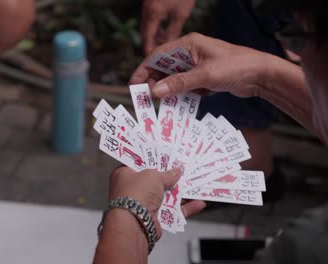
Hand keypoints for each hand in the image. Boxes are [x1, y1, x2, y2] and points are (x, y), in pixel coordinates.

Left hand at [109, 166, 205, 238]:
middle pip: (154, 181)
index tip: (164, 156)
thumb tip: (176, 172)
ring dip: (179, 192)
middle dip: (169, 177)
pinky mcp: (154, 218)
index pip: (138, 164)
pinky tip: (197, 203)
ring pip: (165, 197)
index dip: (152, 160)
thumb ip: (167, 174)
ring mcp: (143, 205)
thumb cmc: (136, 194)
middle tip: (182, 169)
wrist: (135, 223)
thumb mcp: (153, 176)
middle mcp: (132, 190)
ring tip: (193, 184)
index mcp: (124, 175)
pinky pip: (172, 212)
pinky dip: (185, 208)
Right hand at [131, 33, 274, 98]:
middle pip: (164, 67)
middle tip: (144, 98)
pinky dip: (179, 95)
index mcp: (188, 44)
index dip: (144, 69)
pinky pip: (184, 86)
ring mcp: (197, 65)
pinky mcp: (203, 77)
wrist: (262, 75)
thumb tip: (155, 91)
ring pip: (173, 78)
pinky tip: (175, 105)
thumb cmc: (236, 67)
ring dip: (166, 90)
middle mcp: (190, 53)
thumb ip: (179, 83)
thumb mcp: (205, 75)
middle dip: (154, 82)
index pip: (158, 54)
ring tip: (158, 105)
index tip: (134, 85)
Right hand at [141, 0, 194, 53]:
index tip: (151, 59)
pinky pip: (150, 20)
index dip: (148, 49)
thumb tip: (169, 45)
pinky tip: (163, 31)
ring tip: (162, 45)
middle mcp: (147, 11)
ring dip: (152, 36)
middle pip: (145, 33)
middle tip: (157, 56)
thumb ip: (173, 31)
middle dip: (150, 44)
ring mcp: (148, 7)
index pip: (147, 37)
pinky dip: (154, 28)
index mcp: (153, 15)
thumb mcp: (180, 15)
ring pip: (147, 27)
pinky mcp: (151, 4)